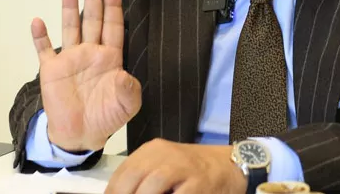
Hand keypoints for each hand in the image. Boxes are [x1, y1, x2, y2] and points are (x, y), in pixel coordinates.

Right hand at [31, 0, 141, 151]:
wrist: (81, 133)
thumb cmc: (107, 117)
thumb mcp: (127, 104)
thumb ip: (129, 89)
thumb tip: (123, 75)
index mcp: (110, 58)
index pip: (113, 27)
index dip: (113, 8)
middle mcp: (90, 53)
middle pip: (92, 21)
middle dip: (93, 0)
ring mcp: (70, 59)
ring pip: (70, 28)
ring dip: (69, 9)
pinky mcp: (51, 70)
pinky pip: (44, 49)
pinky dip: (40, 36)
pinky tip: (38, 21)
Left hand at [105, 139, 246, 193]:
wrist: (228, 165)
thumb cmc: (192, 171)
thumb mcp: (163, 167)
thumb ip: (142, 180)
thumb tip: (118, 193)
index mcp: (152, 150)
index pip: (121, 174)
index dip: (111, 193)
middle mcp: (165, 155)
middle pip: (132, 178)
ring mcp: (183, 168)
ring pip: (151, 188)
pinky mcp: (198, 183)